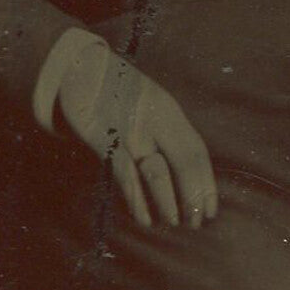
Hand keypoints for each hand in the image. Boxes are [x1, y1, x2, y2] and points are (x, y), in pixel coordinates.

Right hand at [58, 48, 218, 230]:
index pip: (196, 151)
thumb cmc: (117, 93)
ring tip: (174, 222)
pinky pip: (125, 173)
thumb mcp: (147, 105)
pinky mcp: (103, 137)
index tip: (212, 210)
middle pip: (185, 161)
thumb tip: (183, 173)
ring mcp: (129, 128)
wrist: (78, 66)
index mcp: (168, 111)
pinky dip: (136, 198)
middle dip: (194, 195)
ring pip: (157, 171)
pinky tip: (144, 217)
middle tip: (197, 223)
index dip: (207, 183)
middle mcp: (154, 118)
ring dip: (168, 202)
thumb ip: (164, 133)